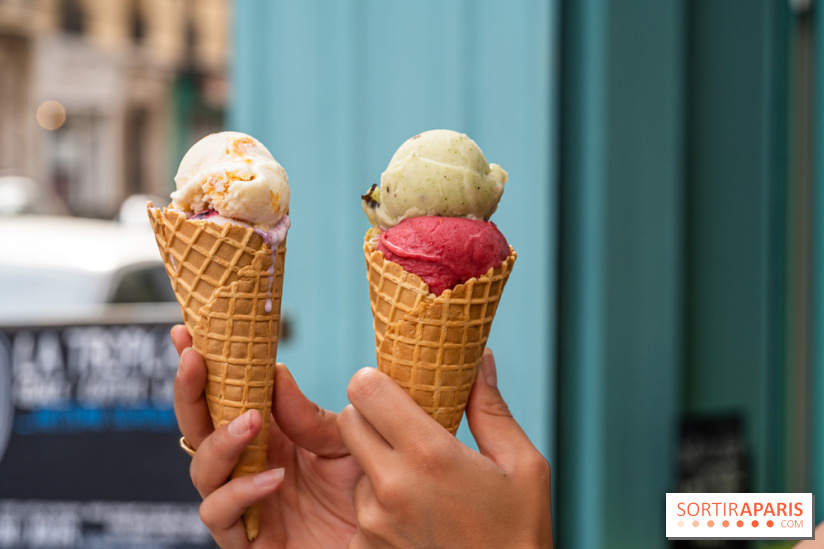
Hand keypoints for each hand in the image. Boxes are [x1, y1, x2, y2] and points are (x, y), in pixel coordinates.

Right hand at [171, 325, 360, 547]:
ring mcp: (241, 503)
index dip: (198, 368)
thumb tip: (274, 371)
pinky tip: (274, 478)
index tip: (185, 332)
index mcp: (264, 435)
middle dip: (189, 393)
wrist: (386, 538)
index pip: (220, 398)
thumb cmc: (361, 488)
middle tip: (195, 361)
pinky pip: (222, 516)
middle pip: (196, 429)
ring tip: (252, 422)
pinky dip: (242, 492)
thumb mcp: (342, 441)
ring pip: (201, 471)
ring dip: (220, 443)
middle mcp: (244, 466)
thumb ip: (306, 415)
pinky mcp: (246, 541)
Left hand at [338, 349, 552, 547]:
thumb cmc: (518, 535)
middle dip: (372, 418)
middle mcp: (392, 486)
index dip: (378, 383)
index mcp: (430, 455)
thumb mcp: (523, 467)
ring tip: (423, 487)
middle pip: (350, 421)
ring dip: (378, 466)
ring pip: (356, 467)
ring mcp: (373, 522)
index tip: (395, 391)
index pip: (366, 390)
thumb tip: (478, 361)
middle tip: (405, 431)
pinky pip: (360, 509)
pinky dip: (380, 507)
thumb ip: (492, 409)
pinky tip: (416, 519)